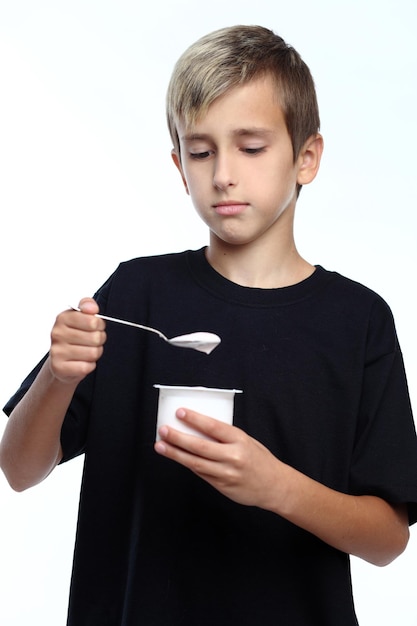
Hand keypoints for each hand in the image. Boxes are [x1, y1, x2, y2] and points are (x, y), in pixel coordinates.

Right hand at [49, 298, 105, 384]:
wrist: (61, 361)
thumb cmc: (75, 337)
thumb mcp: (81, 317)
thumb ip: (87, 305)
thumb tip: (92, 308)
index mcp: (63, 318)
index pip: (93, 321)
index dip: (99, 325)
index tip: (95, 327)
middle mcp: (57, 333)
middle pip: (95, 338)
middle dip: (99, 340)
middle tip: (91, 341)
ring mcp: (57, 351)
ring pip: (93, 353)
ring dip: (95, 353)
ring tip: (86, 351)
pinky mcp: (59, 368)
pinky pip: (87, 367)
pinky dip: (89, 366)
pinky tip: (81, 362)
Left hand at [154, 408, 281, 508]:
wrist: (274, 486)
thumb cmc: (260, 460)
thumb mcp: (247, 441)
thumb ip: (226, 436)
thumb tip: (199, 428)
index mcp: (240, 440)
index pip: (213, 427)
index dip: (195, 419)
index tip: (180, 412)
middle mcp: (233, 457)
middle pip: (200, 446)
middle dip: (178, 437)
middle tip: (163, 430)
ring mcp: (226, 474)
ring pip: (195, 462)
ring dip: (175, 453)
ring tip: (160, 445)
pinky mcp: (222, 486)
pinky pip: (201, 474)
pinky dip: (188, 464)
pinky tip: (177, 457)